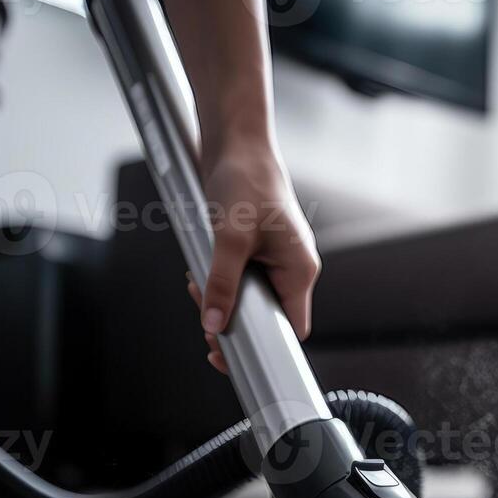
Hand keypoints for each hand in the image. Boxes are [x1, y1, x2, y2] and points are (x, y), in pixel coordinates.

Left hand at [187, 149, 319, 374]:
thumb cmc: (246, 180)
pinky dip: (217, 280)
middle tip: (205, 315)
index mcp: (300, 269)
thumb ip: (222, 283)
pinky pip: (238, 279)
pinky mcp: (255, 250)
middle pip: (266, 316)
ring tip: (197, 283)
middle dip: (231, 318)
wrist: (237, 143)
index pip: (292, 328)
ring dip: (219, 298)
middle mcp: (291, 268)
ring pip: (248, 299)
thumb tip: (214, 323)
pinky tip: (199, 270)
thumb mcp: (230, 237)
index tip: (234, 354)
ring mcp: (273, 259)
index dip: (267, 347)